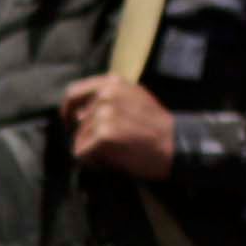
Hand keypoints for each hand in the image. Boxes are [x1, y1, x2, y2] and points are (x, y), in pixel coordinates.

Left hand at [59, 76, 177, 178]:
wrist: (177, 145)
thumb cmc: (156, 128)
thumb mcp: (134, 100)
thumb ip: (107, 101)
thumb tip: (77, 115)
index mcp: (112, 83)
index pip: (74, 93)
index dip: (68, 111)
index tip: (70, 124)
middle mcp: (106, 94)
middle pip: (76, 122)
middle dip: (87, 137)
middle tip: (109, 146)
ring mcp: (104, 113)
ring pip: (79, 139)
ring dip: (92, 150)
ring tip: (117, 151)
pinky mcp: (103, 134)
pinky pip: (81, 153)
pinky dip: (93, 161)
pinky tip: (112, 161)